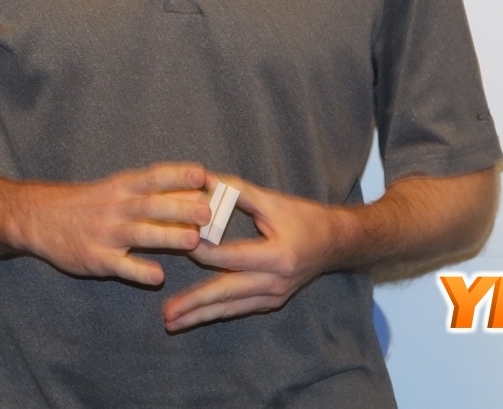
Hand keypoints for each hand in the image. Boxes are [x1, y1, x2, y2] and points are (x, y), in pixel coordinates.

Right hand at [12, 163, 210, 286]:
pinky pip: (119, 265)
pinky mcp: (95, 258)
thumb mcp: (116, 190)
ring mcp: (105, 233)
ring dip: (166, 236)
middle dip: (180, 208)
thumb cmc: (90, 204)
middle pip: (151, 205)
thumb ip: (152, 193)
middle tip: (208, 212)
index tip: (203, 175)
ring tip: (192, 241)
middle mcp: (116, 207)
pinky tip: (157, 276)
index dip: (178, 175)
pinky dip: (138, 270)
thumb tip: (199, 194)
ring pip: (139, 234)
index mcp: (123, 186)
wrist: (41, 218)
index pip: (154, 177)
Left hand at [163, 174, 345, 331]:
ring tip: (172, 322)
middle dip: (194, 303)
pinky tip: (196, 317)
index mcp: (277, 256)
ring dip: (200, 315)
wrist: (336, 243)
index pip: (230, 257)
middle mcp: (276, 281)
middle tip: (166, 313)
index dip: (202, 251)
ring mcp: (275, 295)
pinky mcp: (272, 301)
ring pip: (231, 308)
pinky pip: (240, 309)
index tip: (175, 248)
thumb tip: (202, 180)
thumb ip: (237, 192)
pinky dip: (217, 312)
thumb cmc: (305, 218)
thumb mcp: (273, 201)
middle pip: (227, 293)